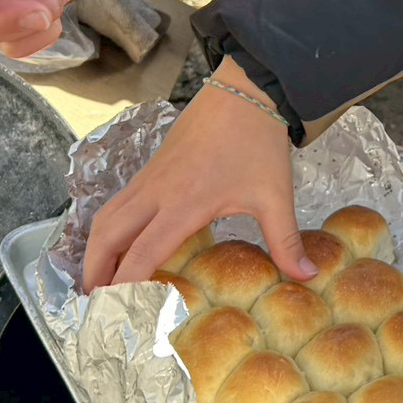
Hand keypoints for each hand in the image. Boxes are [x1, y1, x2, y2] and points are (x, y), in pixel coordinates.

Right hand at [82, 57, 315, 290]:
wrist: (246, 89)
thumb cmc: (258, 141)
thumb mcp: (275, 195)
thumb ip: (287, 241)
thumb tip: (308, 276)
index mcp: (183, 204)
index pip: (141, 254)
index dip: (126, 287)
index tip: (121, 314)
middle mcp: (156, 192)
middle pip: (107, 236)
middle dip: (94, 272)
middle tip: (94, 303)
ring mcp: (150, 177)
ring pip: (106, 216)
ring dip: (96, 248)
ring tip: (97, 278)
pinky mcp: (152, 165)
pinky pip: (118, 201)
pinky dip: (109, 226)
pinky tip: (119, 241)